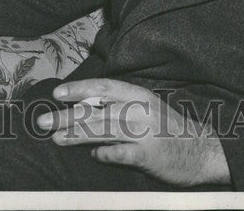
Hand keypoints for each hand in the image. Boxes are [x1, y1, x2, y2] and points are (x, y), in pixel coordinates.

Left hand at [35, 78, 230, 186]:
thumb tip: (82, 110)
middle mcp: (139, 110)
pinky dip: (105, 154)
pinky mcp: (148, 155)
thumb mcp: (146, 109)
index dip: (79, 89)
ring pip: (103, 131)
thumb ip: (118, 107)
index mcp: (138, 95)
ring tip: (56, 139)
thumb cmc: (168, 129)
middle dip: (66, 116)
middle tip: (42, 121)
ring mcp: (144, 132)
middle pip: (97, 111)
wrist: (202, 150)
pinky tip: (94, 156)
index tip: (57, 94)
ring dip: (76, 136)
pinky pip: (120, 153)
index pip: (104, 88)